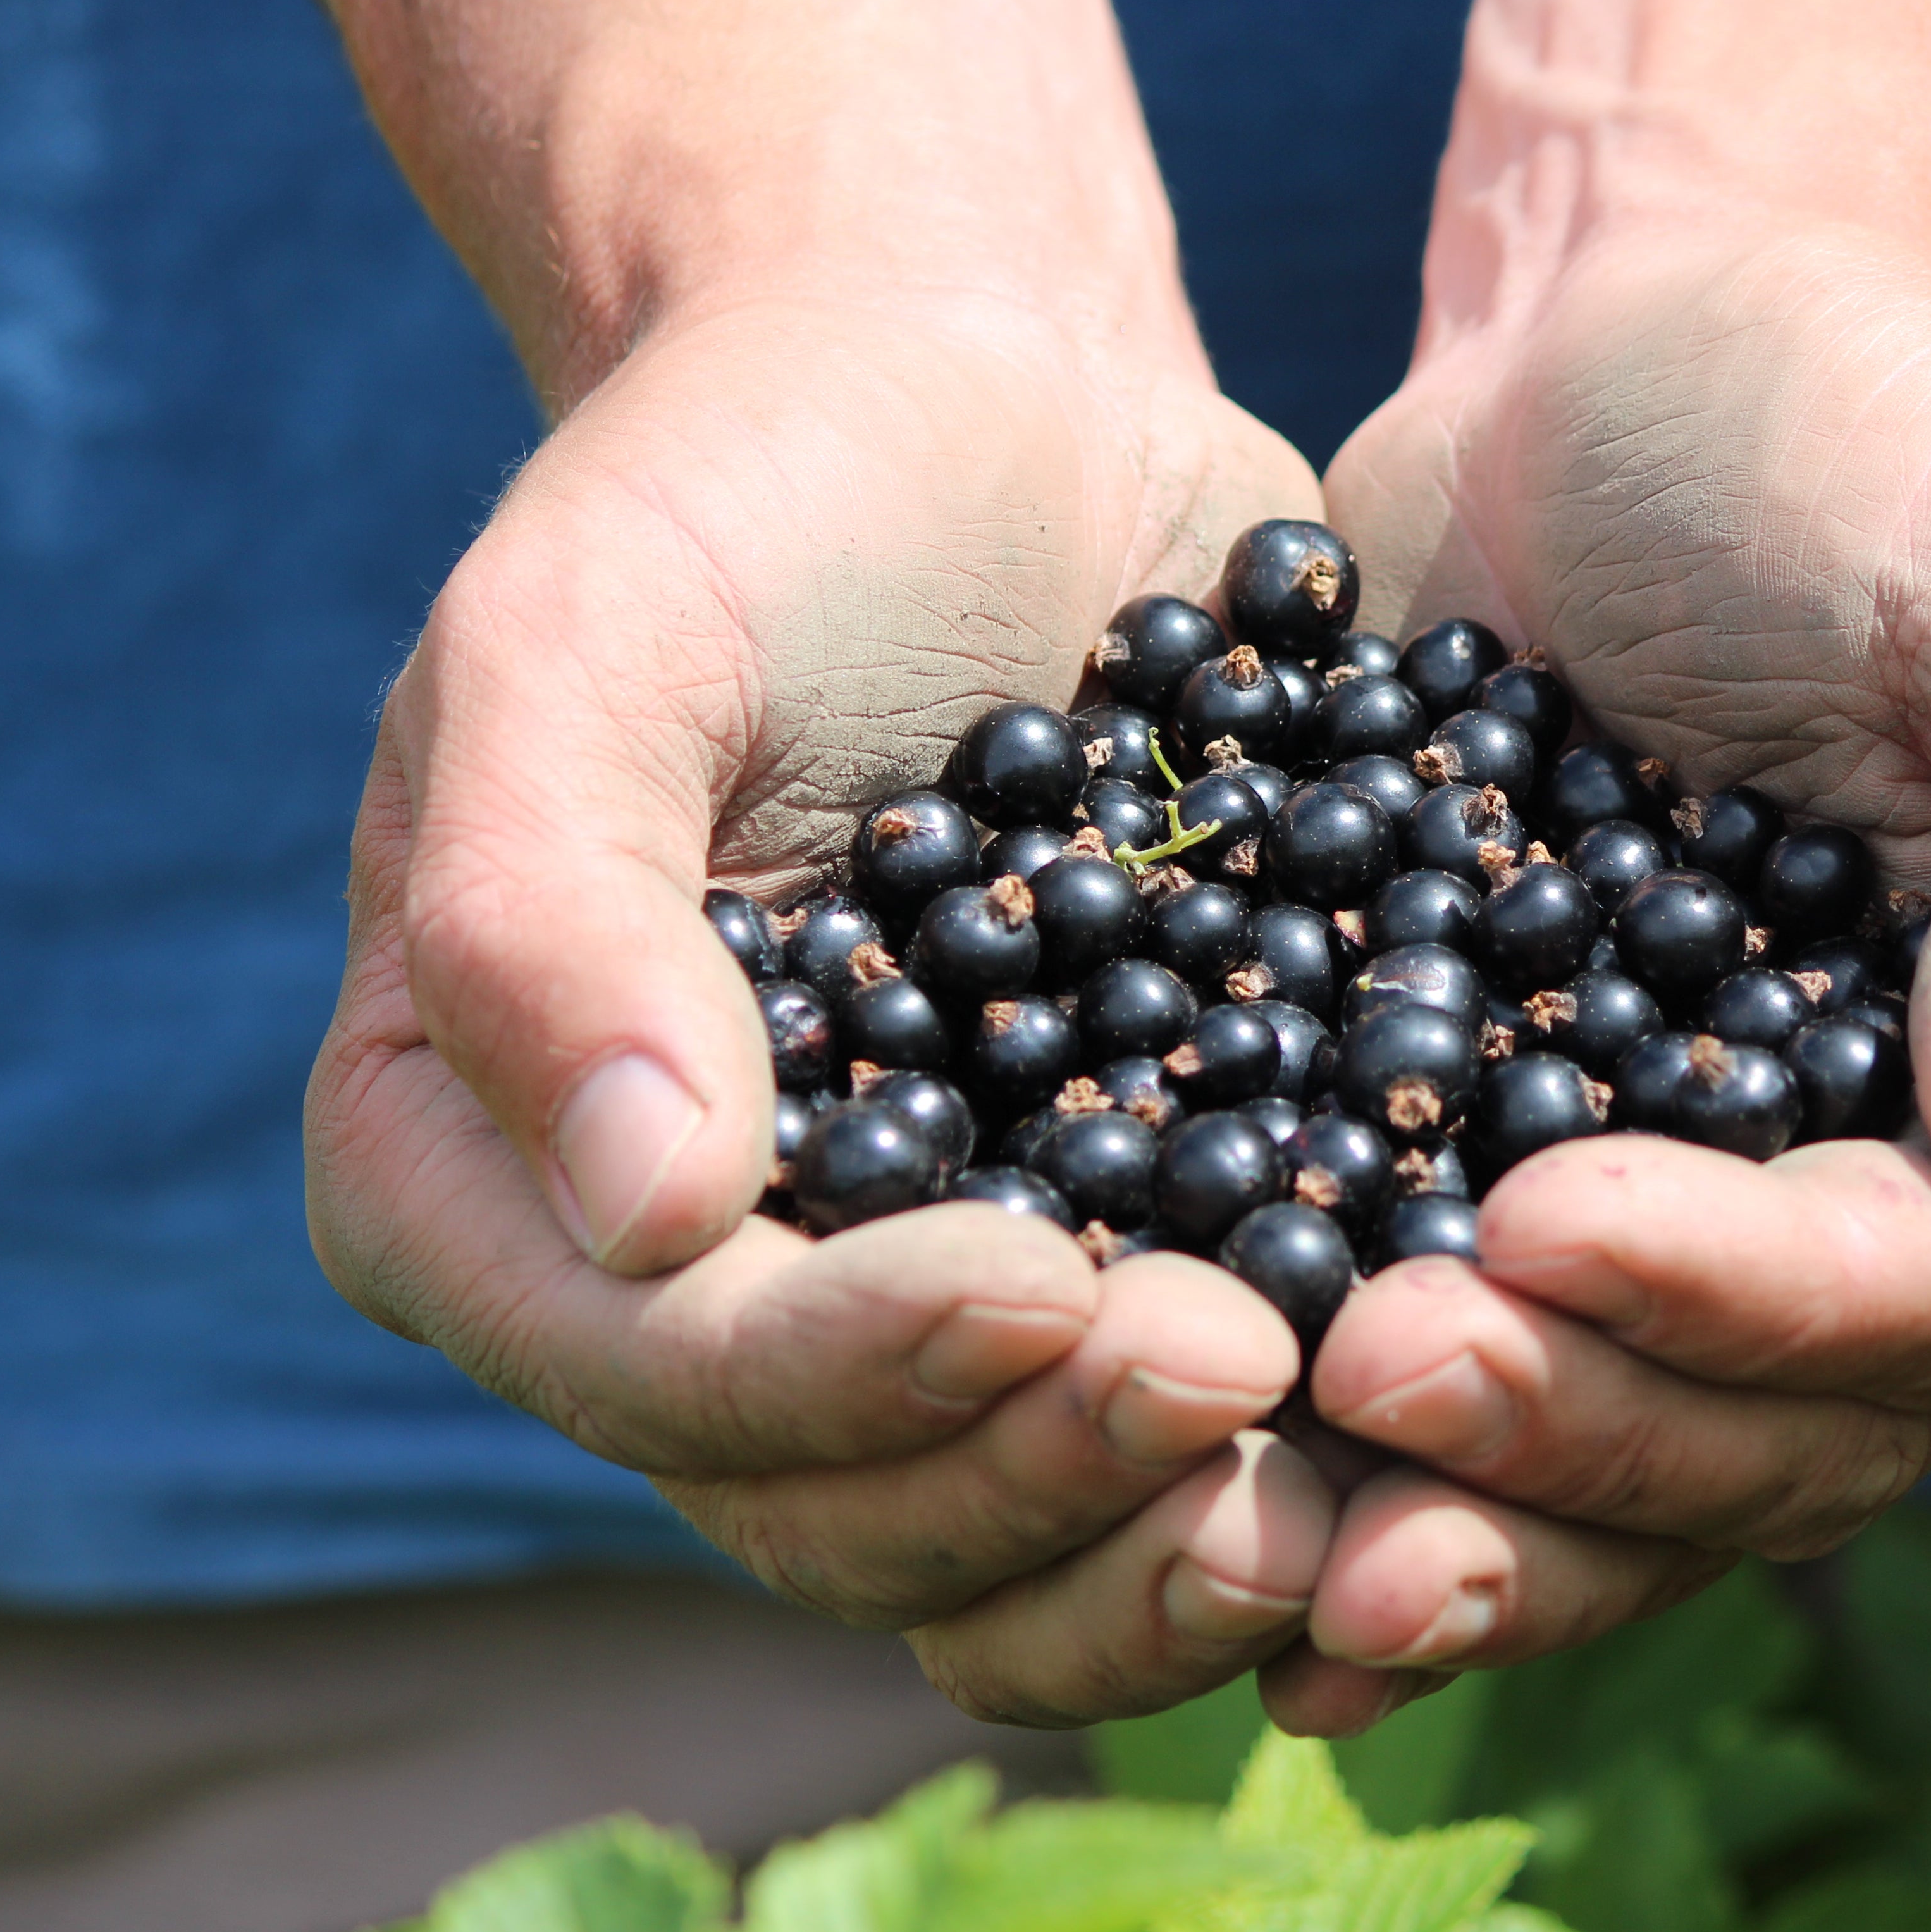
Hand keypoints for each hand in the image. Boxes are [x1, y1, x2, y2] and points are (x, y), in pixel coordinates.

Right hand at [306, 287, 1346, 1726]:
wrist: (982, 398)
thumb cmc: (747, 488)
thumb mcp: (587, 642)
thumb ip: (550, 916)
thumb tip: (646, 1211)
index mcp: (491, 1180)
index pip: (660, 1370)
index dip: (845, 1376)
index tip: (1045, 1291)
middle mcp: (689, 1283)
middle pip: (848, 1504)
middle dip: (1044, 1472)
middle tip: (1247, 1368)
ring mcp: (903, 1278)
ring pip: (1020, 1524)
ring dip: (1178, 1532)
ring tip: (1356, 1465)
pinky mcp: (1097, 1232)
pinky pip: (1171, 1413)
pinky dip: (1297, 1448)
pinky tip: (1439, 1395)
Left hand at [1264, 221, 1930, 1729]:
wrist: (1628, 350)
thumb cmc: (1861, 417)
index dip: (1765, 1296)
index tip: (1539, 1227)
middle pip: (1821, 1420)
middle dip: (1599, 1422)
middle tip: (1370, 1374)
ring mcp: (1798, 1209)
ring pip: (1677, 1460)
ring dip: (1496, 1515)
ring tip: (1293, 1533)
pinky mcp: (1611, 1188)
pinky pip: (1542, 1380)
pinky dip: (1417, 1481)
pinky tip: (1266, 1549)